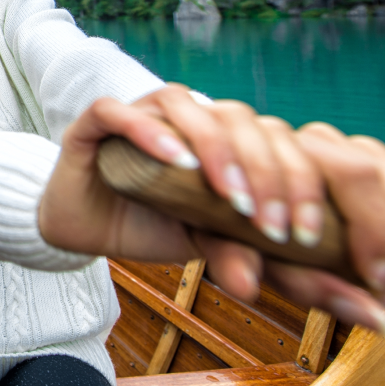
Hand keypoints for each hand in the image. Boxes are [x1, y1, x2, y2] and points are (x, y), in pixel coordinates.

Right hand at [37, 84, 384, 334]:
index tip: (300, 231)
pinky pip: (115, 111)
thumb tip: (251, 285)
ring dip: (211, 144)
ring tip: (225, 191)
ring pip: (180, 101)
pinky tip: (172, 159)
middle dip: (260, 167)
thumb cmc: (147, 225)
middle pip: (233, 115)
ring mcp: (137, 114)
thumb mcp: (199, 241)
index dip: (295, 177)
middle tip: (263, 218)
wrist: (84, 229)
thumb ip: (229, 250)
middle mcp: (182, 117)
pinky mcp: (93, 124)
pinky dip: (146, 130)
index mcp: (219, 136)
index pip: (270, 136)